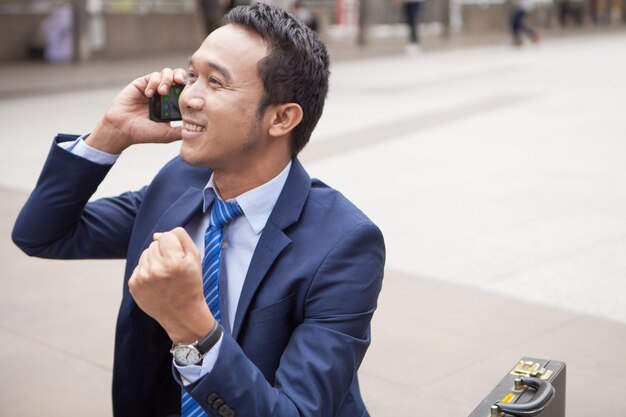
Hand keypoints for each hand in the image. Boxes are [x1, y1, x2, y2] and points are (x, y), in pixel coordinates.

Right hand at [86, 68, 187, 153]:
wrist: (122, 129)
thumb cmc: (144, 133)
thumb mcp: (168, 134)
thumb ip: (181, 131)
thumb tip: (199, 130)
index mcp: (172, 104)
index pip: (185, 91)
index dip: (190, 88)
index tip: (192, 92)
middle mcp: (164, 94)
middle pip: (178, 77)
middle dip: (181, 75)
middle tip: (181, 81)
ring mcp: (154, 88)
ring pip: (166, 73)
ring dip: (166, 80)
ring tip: (162, 92)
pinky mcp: (142, 83)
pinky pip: (153, 76)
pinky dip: (153, 82)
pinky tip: (149, 94)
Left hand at [128, 227, 214, 343]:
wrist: (182, 314)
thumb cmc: (191, 285)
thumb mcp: (195, 258)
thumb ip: (181, 238)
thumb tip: (157, 235)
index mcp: (174, 261)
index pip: (166, 236)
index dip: (174, 245)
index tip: (178, 258)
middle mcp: (156, 269)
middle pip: (154, 244)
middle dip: (163, 253)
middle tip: (172, 269)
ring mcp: (143, 278)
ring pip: (145, 254)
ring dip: (154, 261)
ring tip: (164, 276)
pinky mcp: (134, 285)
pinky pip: (138, 267)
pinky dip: (146, 271)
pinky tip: (156, 282)